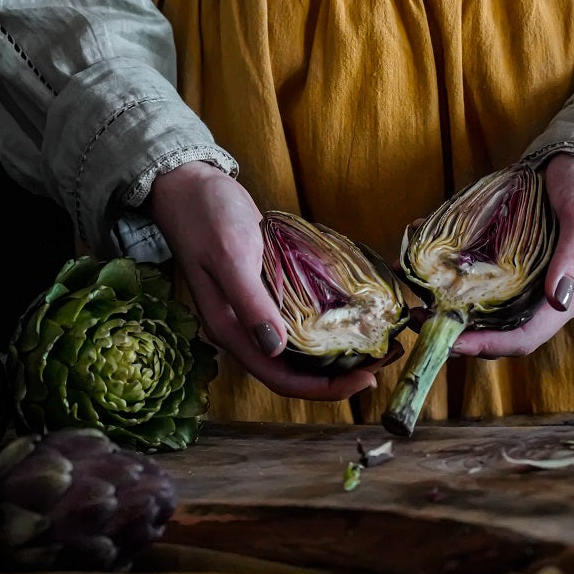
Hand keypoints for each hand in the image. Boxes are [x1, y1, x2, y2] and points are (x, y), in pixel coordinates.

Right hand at [147, 162, 386, 399]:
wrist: (188, 185)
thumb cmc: (205, 216)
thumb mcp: (231, 256)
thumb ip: (251, 302)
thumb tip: (274, 348)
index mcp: (230, 330)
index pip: (281, 378)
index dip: (323, 388)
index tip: (365, 379)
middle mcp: (244, 329)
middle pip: (295, 370)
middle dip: (339, 374)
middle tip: (385, 359)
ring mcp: (255, 311)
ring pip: (300, 348)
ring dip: (337, 352)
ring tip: (378, 340)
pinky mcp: (267, 291)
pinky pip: (300, 320)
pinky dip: (327, 323)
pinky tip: (354, 314)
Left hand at [411, 154, 573, 358]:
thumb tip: (555, 301)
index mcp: (564, 298)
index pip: (523, 338)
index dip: (488, 345)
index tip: (453, 343)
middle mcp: (538, 296)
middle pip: (493, 329)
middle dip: (455, 329)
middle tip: (418, 318)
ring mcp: (518, 279)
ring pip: (477, 304)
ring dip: (441, 301)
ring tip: (409, 288)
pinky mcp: (502, 260)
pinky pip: (471, 272)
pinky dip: (442, 266)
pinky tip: (416, 252)